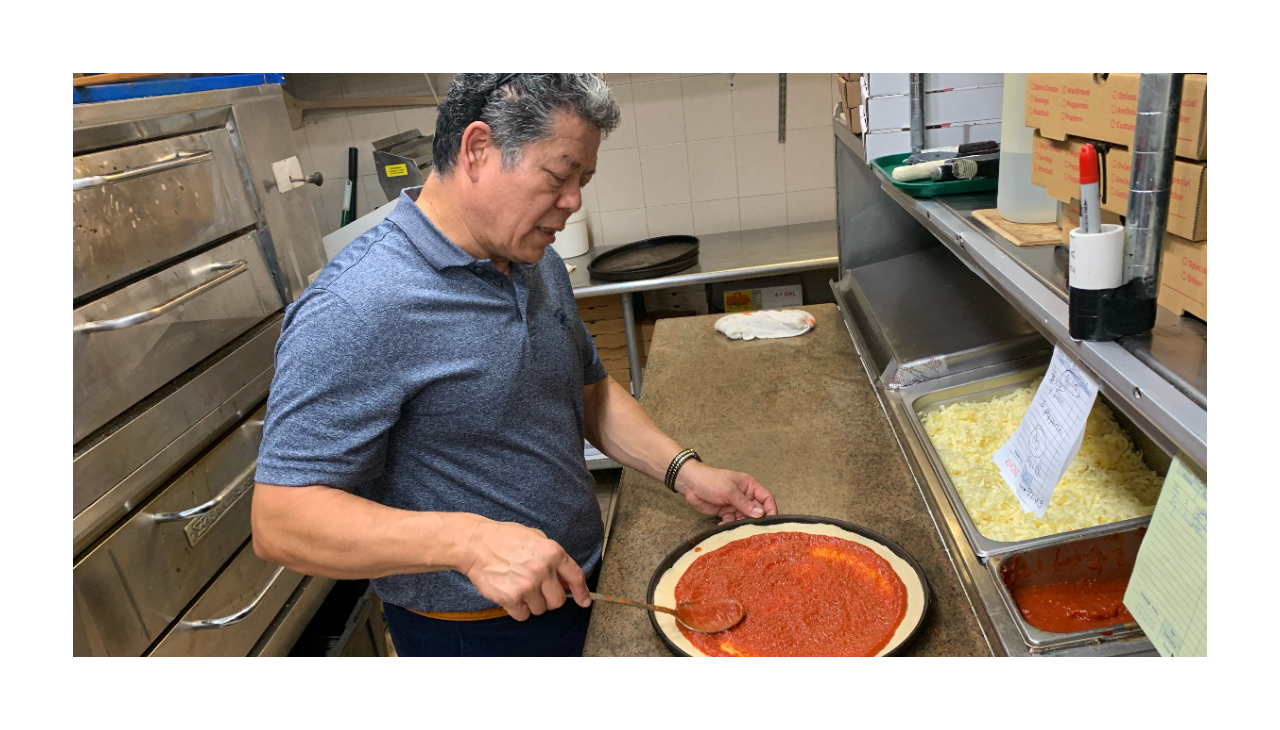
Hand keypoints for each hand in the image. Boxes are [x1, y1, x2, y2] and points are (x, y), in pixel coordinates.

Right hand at [460, 518, 589, 620]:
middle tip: (537, 589)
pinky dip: (518, 609)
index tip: (584, 602)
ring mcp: (527, 585)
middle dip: (549, 598)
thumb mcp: (535, 538)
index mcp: (553, 552)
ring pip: (540, 609)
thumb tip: (566, 579)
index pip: (575, 577)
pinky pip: (523, 615)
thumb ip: (553, 557)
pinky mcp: (511, 598)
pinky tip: (510, 594)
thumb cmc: (504, 538)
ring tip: (519, 587)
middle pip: (558, 601)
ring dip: (532, 603)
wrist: (475, 544)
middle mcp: (543, 570)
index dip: (582, 592)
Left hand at [673, 460, 778, 523]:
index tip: (770, 522)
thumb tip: (761, 514)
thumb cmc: (711, 481)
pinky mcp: (726, 513)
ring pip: (745, 519)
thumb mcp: (729, 491)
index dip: (771, 509)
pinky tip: (724, 528)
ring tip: (739, 532)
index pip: (766, 498)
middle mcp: (745, 496)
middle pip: (757, 511)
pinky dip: (730, 527)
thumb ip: (744, 503)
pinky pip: (733, 523)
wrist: (690, 484)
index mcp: (749, 486)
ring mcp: (735, 505)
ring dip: (742, 525)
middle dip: (756, 521)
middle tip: (755, 532)